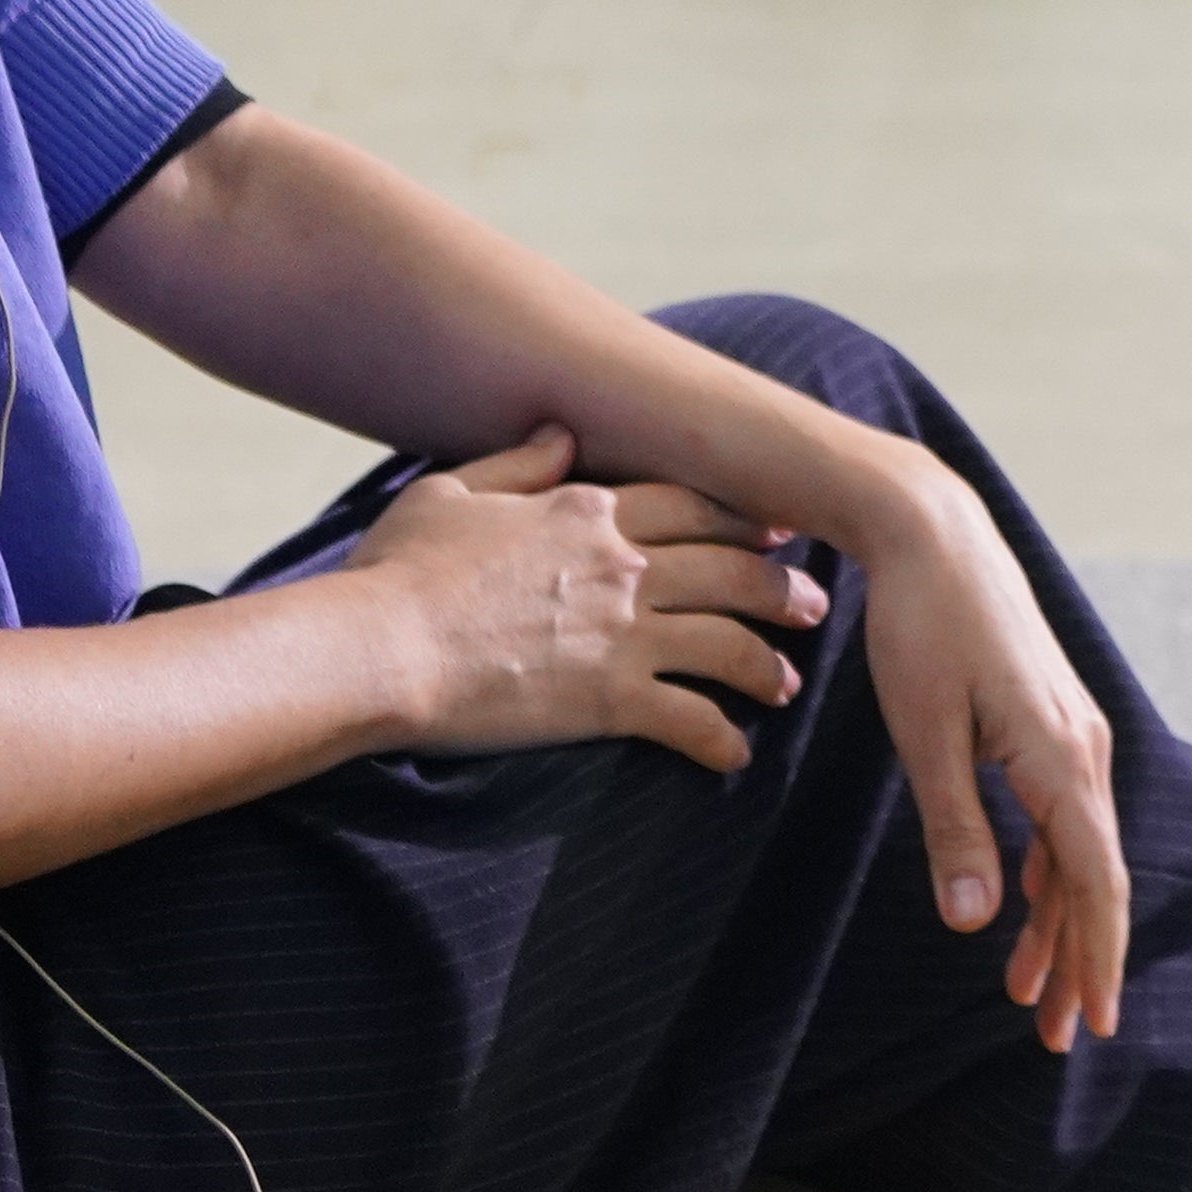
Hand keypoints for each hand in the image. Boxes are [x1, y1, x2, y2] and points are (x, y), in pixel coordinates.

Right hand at [343, 424, 821, 770]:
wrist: (378, 646)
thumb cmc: (399, 570)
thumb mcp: (451, 491)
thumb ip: (517, 463)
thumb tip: (563, 435)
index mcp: (587, 509)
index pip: (691, 506)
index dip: (742, 518)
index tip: (777, 530)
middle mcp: (621, 565)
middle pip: (730, 569)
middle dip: (781, 588)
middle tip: (812, 605)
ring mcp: (622, 632)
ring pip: (727, 643)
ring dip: (765, 665)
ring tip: (786, 684)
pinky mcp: (610, 699)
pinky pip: (689, 719)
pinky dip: (719, 740)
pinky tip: (734, 757)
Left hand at [845, 457, 1132, 1049]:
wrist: (933, 533)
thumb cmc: (922, 628)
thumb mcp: (925, 736)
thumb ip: (955, 831)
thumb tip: (976, 922)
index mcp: (1059, 756)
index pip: (1096, 881)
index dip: (1098, 956)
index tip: (1097, 1021)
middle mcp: (1082, 747)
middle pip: (1096, 877)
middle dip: (1082, 961)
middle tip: (1061, 1037)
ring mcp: (1071, 731)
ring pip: (1080, 850)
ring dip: (1060, 924)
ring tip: (1032, 996)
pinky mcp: (1048, 720)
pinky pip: (1063, 815)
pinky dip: (1048, 872)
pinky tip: (1024, 909)